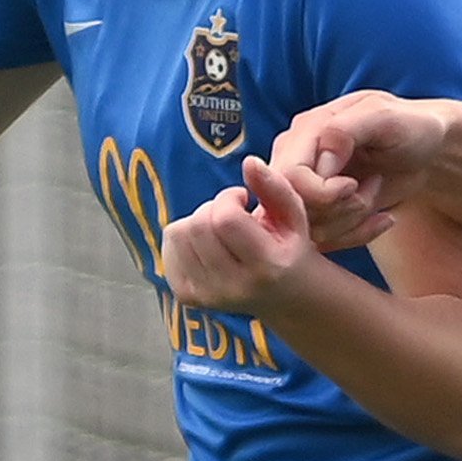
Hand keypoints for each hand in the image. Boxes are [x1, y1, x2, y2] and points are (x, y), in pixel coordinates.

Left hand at [160, 158, 322, 317]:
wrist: (287, 296)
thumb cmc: (290, 248)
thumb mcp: (294, 216)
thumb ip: (275, 186)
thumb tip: (249, 162)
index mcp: (267, 266)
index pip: (225, 219)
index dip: (228, 198)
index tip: (243, 198)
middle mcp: (235, 287)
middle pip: (198, 226)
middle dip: (212, 208)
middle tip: (232, 214)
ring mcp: (209, 295)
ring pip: (178, 234)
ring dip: (196, 221)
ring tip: (220, 230)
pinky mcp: (189, 298)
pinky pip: (167, 251)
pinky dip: (182, 239)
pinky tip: (206, 245)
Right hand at [272, 92, 449, 250]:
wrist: (426, 150)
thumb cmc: (410, 126)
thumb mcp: (386, 118)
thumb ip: (347, 130)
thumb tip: (321, 155)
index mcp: (305, 131)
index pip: (288, 177)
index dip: (320, 192)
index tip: (354, 186)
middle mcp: (295, 160)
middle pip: (294, 208)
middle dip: (339, 209)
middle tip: (373, 188)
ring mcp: (304, 189)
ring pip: (311, 229)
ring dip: (353, 220)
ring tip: (377, 190)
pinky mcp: (319, 213)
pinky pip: (326, 242)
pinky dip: (358, 235)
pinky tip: (382, 217)